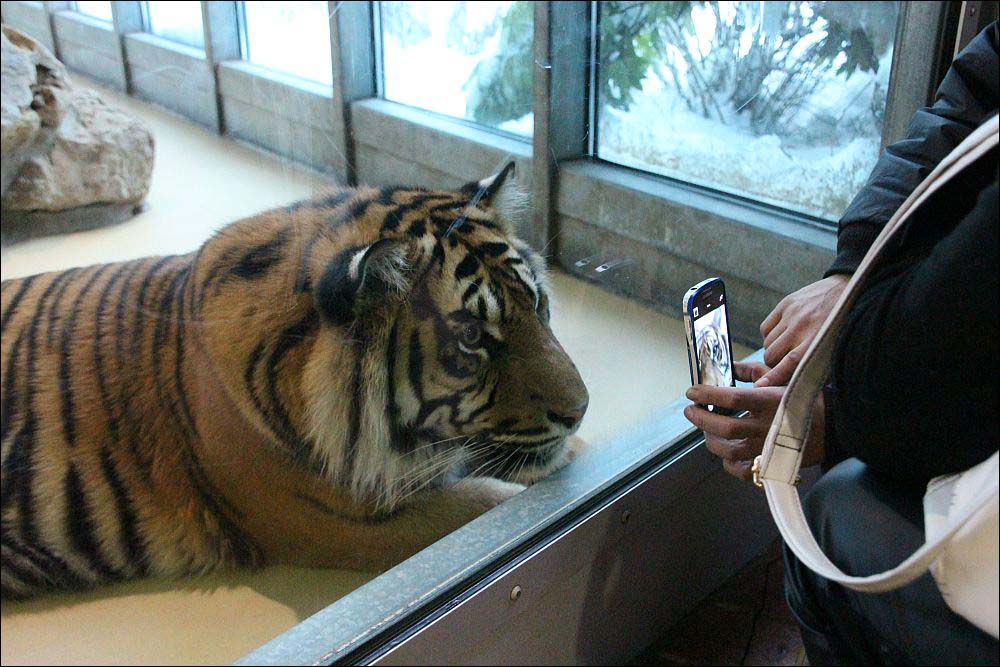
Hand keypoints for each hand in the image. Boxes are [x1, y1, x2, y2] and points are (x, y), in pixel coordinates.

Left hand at [683, 362, 825, 481]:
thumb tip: (732, 368)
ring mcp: (768, 449)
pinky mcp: (771, 465)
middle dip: (701, 418)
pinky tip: (724, 451)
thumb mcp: (784, 377)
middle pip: (724, 427)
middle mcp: (768, 427)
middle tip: (691, 410)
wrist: (834, 428)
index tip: (692, 392)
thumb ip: (754, 372)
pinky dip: (728, 462)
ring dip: (710, 439)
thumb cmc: (807, 399)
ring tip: (705, 429)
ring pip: (728, 450)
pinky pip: (741, 470)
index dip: (708, 395)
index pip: (732, 398)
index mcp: (771, 402)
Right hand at [757, 275, 849, 386]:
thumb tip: (798, 386)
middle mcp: (801, 326)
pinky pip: (765, 328)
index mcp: (817, 341)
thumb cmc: (842, 328)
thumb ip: (817, 367)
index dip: (773, 377)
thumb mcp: (835, 350)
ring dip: (773, 350)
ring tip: (786, 348)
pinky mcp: (785, 304)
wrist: (846, 291)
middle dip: (774, 364)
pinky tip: (782, 335)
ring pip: (767, 343)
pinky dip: (769, 336)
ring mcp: (791, 313)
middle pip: (771, 355)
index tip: (760, 386)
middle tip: (783, 366)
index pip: (789, 362)